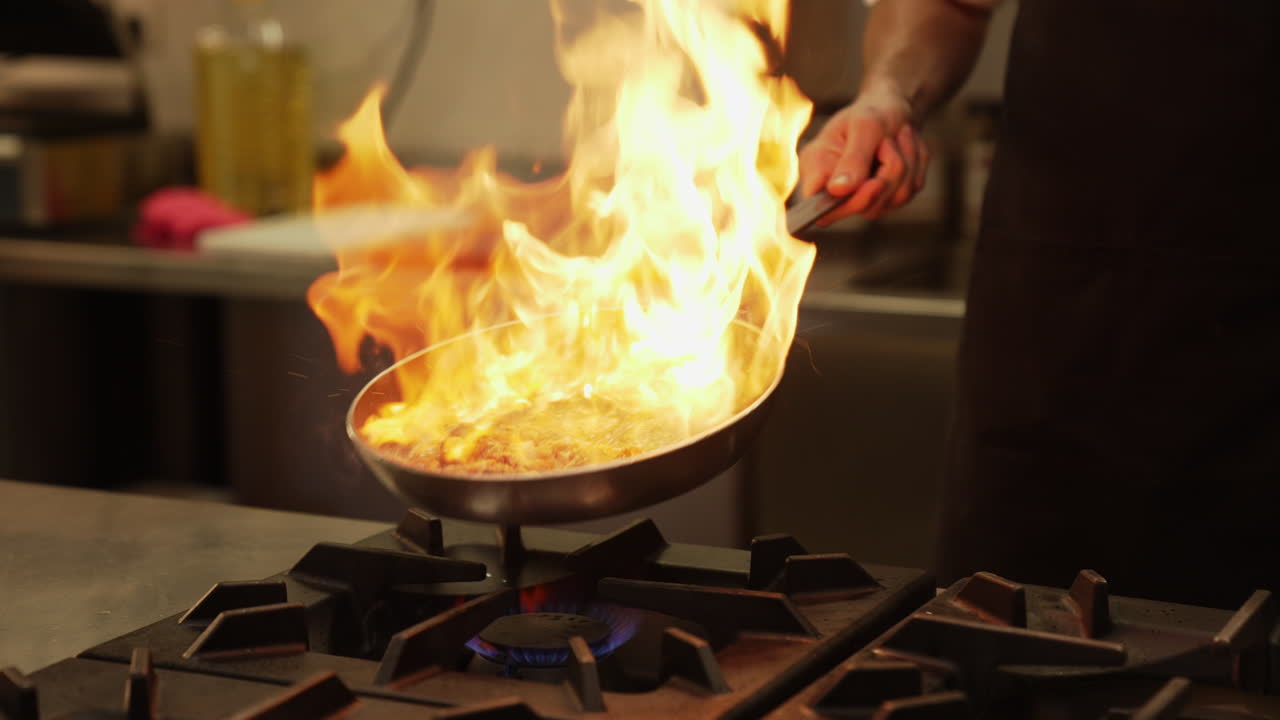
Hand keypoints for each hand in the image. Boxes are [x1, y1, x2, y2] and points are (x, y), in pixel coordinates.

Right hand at [798, 82, 929, 223]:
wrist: (893, 109)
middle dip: (888, 171)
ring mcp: (864, 198)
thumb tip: (838, 190)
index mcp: (816, 169)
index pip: (817, 208)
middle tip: (888, 141)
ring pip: (894, 198)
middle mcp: (836, 191)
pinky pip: (909, 191)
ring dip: (906, 163)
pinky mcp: (889, 198)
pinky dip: (914, 165)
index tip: (871, 183)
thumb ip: (853, 158)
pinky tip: (904, 147)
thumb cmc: (871, 111)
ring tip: (896, 138)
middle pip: (865, 206)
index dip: (841, 206)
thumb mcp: (864, 124)